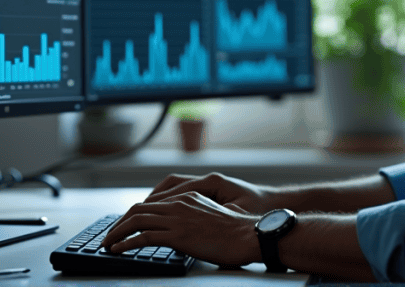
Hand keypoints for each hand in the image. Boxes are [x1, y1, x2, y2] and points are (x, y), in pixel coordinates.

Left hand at [101, 192, 259, 267]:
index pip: (150, 203)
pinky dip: (126, 242)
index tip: (122, 226)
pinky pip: (144, 237)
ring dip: (117, 232)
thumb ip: (192, 217)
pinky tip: (118, 249)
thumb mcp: (210, 216)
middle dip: (119, 223)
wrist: (248, 235)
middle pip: (138, 209)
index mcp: (186, 198)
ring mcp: (178, 219)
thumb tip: (180, 230)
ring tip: (107, 244)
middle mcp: (179, 204)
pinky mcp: (178, 234)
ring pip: (137, 220)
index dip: (132, 215)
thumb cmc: (234, 232)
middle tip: (109, 236)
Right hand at [143, 172, 274, 213]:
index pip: (176, 189)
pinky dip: (167, 199)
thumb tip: (185, 224)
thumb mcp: (233, 217)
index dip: (156, 204)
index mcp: (212, 182)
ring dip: (156, 199)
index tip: (140, 215)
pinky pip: (181, 191)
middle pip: (169, 185)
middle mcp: (207, 180)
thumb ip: (210, 217)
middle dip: (150, 201)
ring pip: (173, 186)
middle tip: (132, 216)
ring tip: (140, 214)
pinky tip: (159, 212)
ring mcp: (207, 184)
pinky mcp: (208, 192)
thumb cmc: (257, 212)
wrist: (272, 208)